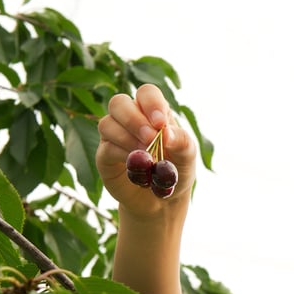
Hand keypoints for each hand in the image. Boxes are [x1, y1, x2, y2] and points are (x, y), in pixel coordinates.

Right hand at [96, 83, 195, 221]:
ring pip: (107, 123)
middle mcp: (129, 118)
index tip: (161, 123)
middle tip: (150, 138)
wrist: (162, 200)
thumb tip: (166, 132)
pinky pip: (106, 147)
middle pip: (118, 102)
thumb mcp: (188, 156)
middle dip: (134, 119)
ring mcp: (114, 136)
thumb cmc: (176, 170)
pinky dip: (122, 154)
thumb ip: (182, 141)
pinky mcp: (104, 156)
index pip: (146, 93)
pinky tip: (137, 166)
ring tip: (146, 155)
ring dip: (127, 137)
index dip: (151, 103)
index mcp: (152, 111)